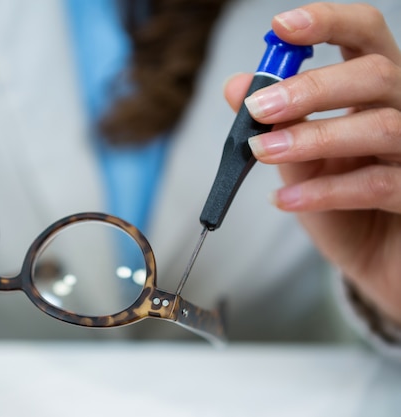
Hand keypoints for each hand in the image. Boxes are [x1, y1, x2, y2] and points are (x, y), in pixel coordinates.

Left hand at [224, 3, 400, 322]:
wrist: (374, 260)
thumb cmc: (340, 203)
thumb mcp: (298, 159)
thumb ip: (274, 124)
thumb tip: (235, 86)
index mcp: (374, 91)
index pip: (365, 35)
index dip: (329, 22)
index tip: (281, 27)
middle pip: (376, 74)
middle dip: (311, 88)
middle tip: (259, 108)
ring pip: (382, 126)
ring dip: (311, 137)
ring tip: (261, 151)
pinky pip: (378, 186)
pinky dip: (322, 192)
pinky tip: (283, 199)